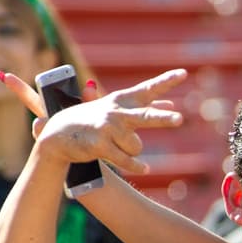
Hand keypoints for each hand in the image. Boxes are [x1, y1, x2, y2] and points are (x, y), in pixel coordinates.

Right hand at [6, 69, 186, 174]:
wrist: (57, 136)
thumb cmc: (91, 120)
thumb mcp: (115, 109)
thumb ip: (142, 106)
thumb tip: (170, 105)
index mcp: (120, 100)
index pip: (147, 90)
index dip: (166, 81)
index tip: (184, 73)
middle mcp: (114, 112)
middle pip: (145, 117)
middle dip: (162, 119)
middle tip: (179, 119)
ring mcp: (106, 128)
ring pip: (136, 146)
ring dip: (131, 151)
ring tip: (113, 145)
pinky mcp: (99, 145)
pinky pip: (127, 160)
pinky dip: (137, 166)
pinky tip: (145, 169)